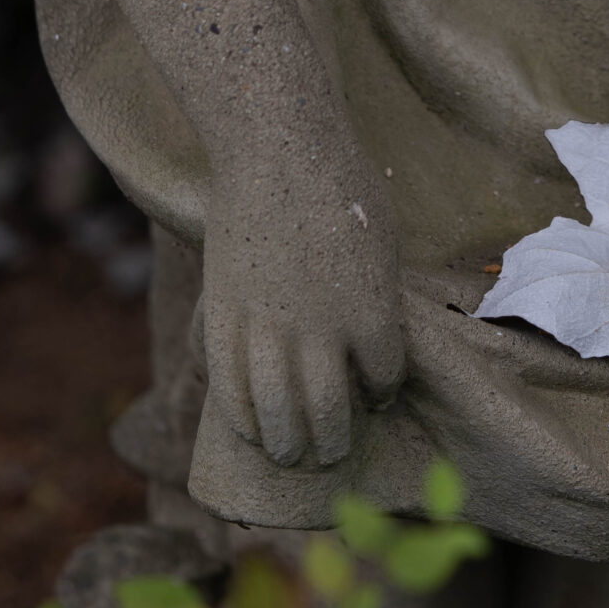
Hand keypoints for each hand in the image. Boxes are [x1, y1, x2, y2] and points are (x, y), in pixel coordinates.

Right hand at [198, 130, 403, 467]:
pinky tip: (252, 431)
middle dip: (333, 442)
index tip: (376, 399)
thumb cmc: (341, 184)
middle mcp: (321, 332)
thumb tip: (369, 341)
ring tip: (294, 455)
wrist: (276, 151)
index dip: (381, 394)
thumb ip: (377, 297)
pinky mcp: (225, 318)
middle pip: (328, 412)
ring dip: (288, 444)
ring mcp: (267, 328)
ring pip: (278, 413)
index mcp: (372, 313)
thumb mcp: (383, 242)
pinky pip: (230, 387)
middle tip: (333, 452)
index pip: (382, 378)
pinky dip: (243, 418)